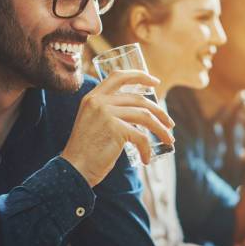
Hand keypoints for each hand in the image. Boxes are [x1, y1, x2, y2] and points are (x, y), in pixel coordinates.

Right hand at [61, 70, 174, 186]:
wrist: (74, 169)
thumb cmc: (87, 150)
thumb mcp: (94, 122)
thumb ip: (109, 112)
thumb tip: (140, 113)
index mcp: (93, 97)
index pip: (118, 76)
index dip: (140, 76)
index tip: (156, 82)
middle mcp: (99, 101)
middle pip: (139, 99)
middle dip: (159, 112)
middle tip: (169, 124)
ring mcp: (106, 113)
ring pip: (145, 115)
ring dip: (160, 129)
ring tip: (169, 139)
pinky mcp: (115, 128)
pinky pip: (141, 136)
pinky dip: (147, 148)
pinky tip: (147, 158)